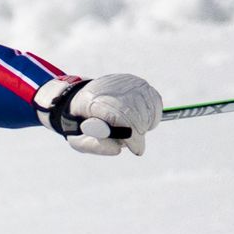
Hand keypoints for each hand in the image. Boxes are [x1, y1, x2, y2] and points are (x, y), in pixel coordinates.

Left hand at [39, 72, 162, 157]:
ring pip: (147, 108)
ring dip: (145, 125)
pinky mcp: (138, 83)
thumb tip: (118, 150)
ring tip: (133, 132)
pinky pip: (154, 101)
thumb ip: (97, 146)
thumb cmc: (81, 124)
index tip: (137, 150)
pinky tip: (142, 122)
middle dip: (138, 134)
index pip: (118, 116)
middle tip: (135, 145)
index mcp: (91, 101)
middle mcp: (111, 87)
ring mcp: (127, 82)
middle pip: (135, 113)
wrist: (86, 99)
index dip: (131, 136)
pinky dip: (152, 116)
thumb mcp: (80, 140)